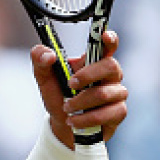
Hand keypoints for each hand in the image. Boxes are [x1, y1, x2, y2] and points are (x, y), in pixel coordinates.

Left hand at [31, 30, 127, 148]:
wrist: (62, 123)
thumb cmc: (59, 95)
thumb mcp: (44, 78)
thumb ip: (40, 60)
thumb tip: (48, 55)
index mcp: (94, 61)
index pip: (107, 45)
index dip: (109, 39)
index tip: (105, 36)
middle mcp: (110, 75)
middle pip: (110, 66)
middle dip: (87, 76)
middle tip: (69, 84)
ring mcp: (117, 93)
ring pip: (105, 94)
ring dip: (80, 102)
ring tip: (67, 108)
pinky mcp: (118, 112)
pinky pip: (107, 114)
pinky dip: (85, 119)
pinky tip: (74, 121)